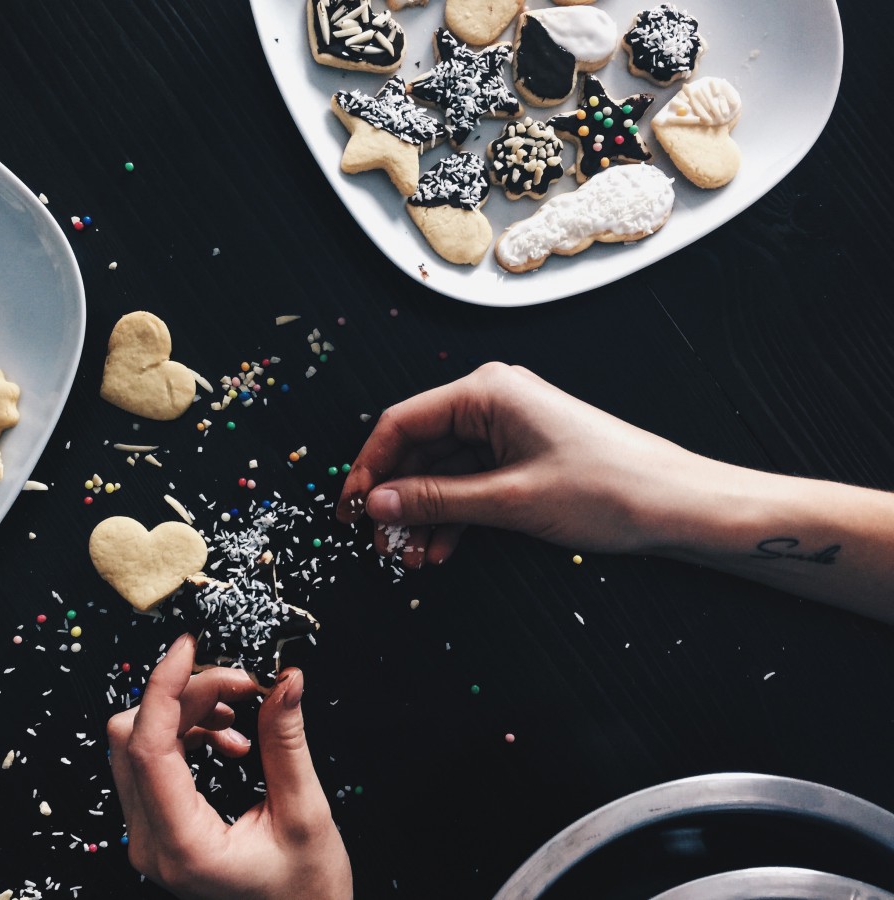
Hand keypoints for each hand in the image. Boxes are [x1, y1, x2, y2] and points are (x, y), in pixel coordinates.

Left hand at [107, 634, 351, 899]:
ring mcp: (148, 837)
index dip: (164, 686)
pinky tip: (230, 739)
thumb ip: (286, 743)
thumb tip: (285, 680)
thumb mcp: (306, 815)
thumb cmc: (306, 892)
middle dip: (186, 694)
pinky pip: (151, 760)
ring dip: (187, 711)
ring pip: (138, 743)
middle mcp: (150, 844)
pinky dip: (186, 732)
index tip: (191, 646)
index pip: (148, 747)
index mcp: (182, 846)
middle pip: (135, 737)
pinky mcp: (157, 827)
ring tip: (241, 715)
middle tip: (243, 681)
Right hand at [335, 362, 704, 567]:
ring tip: (410, 558)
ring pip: (441, 472)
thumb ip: (437, 500)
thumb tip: (377, 504)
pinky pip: (468, 484)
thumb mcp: (510, 500)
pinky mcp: (519, 457)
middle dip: (396, 500)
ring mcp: (506, 430)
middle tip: (379, 544)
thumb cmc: (609, 488)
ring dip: (423, 516)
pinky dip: (452, 517)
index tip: (349, 510)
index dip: (368, 468)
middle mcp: (491, 402)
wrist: (677, 505)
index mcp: (487, 392)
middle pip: (418, 450)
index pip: (402, 423)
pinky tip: (440, 551)